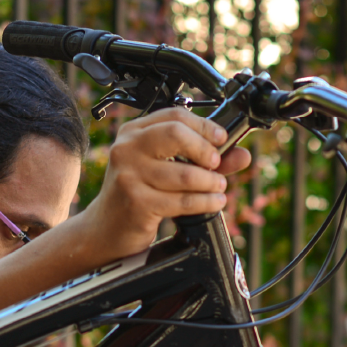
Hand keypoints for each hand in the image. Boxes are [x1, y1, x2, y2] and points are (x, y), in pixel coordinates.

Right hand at [78, 109, 251, 260]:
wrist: (106, 230)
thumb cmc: (136, 197)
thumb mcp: (164, 171)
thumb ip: (202, 160)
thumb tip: (241, 155)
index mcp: (133, 132)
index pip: (174, 116)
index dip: (203, 125)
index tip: (221, 138)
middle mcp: (127, 149)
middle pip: (176, 134)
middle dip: (205, 150)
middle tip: (217, 164)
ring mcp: (129, 175)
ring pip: (184, 174)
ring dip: (210, 182)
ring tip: (219, 188)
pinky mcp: (137, 202)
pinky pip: (182, 201)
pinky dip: (205, 202)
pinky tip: (214, 202)